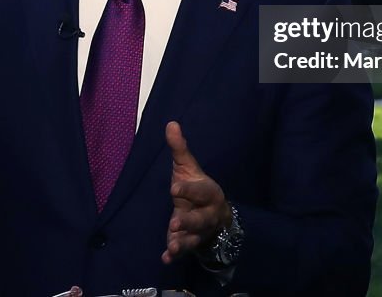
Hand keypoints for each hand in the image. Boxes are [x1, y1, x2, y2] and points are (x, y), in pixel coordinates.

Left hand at [161, 121, 231, 264]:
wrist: (215, 216)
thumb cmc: (196, 188)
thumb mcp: (188, 168)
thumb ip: (179, 149)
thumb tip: (170, 123)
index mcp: (208, 193)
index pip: (200, 191)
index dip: (188, 190)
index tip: (174, 187)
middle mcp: (206, 214)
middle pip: (200, 219)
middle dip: (188, 221)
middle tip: (174, 222)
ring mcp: (199, 231)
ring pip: (193, 238)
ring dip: (183, 242)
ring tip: (173, 246)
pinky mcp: (190, 243)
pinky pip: (185, 251)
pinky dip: (175, 255)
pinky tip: (166, 258)